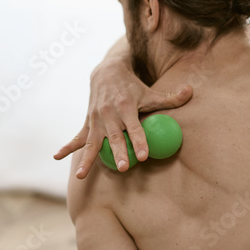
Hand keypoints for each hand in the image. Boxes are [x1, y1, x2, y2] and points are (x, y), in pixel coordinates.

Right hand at [54, 58, 192, 178]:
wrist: (107, 72)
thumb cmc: (133, 87)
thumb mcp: (151, 91)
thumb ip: (170, 97)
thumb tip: (192, 92)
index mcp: (126, 106)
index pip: (135, 126)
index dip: (139, 140)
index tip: (144, 155)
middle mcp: (109, 114)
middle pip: (114, 136)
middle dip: (117, 152)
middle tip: (122, 168)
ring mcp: (96, 119)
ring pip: (93, 142)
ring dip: (88, 159)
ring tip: (81, 176)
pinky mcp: (88, 123)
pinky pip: (78, 137)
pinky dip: (68, 147)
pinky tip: (57, 156)